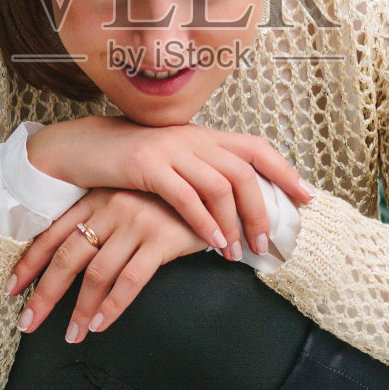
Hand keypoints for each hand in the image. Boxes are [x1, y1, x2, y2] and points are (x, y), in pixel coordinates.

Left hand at [7, 188, 209, 342]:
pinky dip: (112, 306)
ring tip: (72, 335)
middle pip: (68, 257)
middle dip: (44, 294)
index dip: (30, 263)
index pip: (54, 234)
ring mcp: (136, 222)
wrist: (214, 185)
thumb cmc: (168, 199)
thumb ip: (103, 221)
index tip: (11, 290)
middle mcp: (111, 207)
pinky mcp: (161, 238)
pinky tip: (101, 324)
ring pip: (96, 273)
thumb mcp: (128, 199)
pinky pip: (130, 279)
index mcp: (97, 199)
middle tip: (28, 323)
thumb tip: (73, 257)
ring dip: (80, 310)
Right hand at [26, 115, 312, 259]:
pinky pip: (185, 196)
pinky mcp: (146, 165)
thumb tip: (237, 204)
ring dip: (233, 223)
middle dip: (261, 209)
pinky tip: (211, 242)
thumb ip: (203, 174)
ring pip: (219, 184)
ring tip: (236, 253)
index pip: (255, 148)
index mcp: (203, 136)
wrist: (81, 148)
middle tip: (266, 243)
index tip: (307, 198)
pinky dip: (203, 221)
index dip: (285, 170)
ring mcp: (170, 149)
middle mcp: (193, 138)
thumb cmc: (129, 163)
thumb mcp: (173, 162)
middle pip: (244, 171)